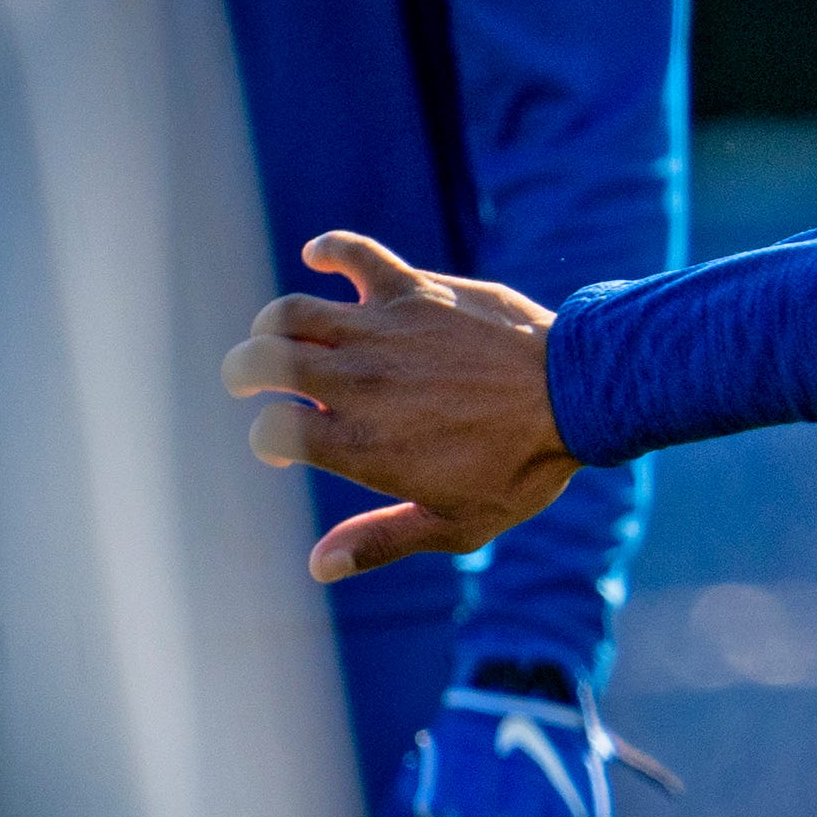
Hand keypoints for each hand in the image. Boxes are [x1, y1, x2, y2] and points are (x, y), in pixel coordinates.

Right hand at [223, 232, 578, 582]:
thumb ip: (381, 541)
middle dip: (243, 372)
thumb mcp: (454, 525)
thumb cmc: (519, 469)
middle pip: (261, 362)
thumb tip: (318, 567)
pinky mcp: (413, 292)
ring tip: (278, 334)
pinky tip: (321, 257)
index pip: (274, 431)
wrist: (573, 397)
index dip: (268, 439)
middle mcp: (360, 384)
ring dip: (271, 323)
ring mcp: (383, 332)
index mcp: (362, 444)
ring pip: (292, 312)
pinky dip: (331, 250)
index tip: (286, 444)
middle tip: (249, 379)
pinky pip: (356, 255)